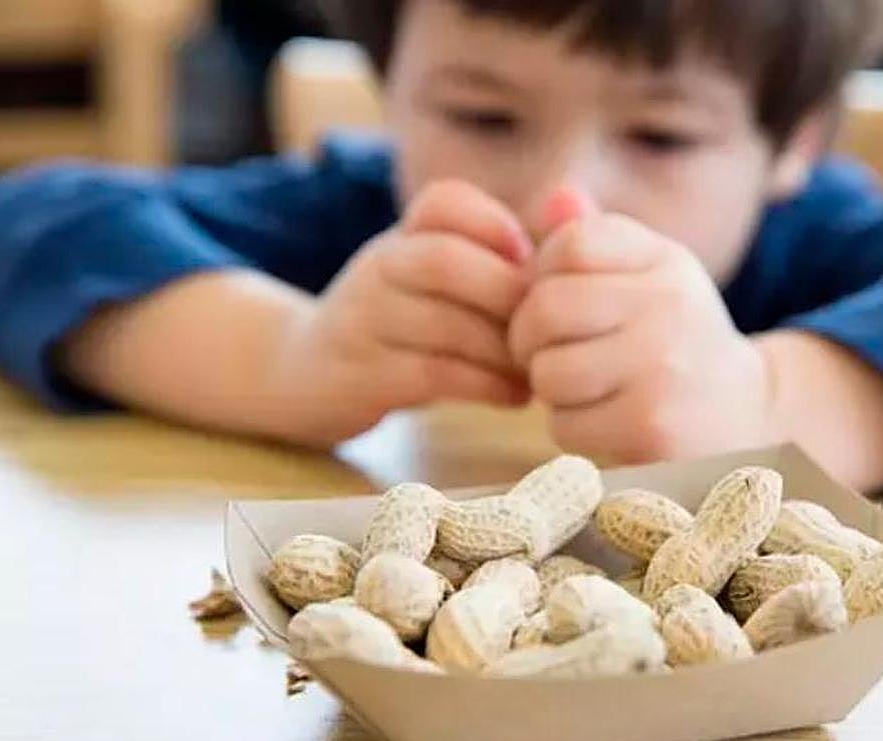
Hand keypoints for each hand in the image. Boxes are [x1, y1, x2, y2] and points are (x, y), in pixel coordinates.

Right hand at [275, 180, 533, 444]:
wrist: (306, 373)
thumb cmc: (400, 324)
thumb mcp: (431, 277)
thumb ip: (495, 257)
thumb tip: (576, 227)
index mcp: (402, 236)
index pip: (443, 201)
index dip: (495, 225)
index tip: (529, 262)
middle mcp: (379, 269)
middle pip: (443, 261)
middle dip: (507, 295)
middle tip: (549, 328)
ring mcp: (364, 321)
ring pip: (443, 324)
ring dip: (505, 350)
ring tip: (540, 369)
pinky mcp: (362, 375)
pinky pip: (433, 373)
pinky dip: (486, 385)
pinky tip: (515, 396)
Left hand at [509, 192, 774, 461]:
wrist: (748, 415)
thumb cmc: (677, 340)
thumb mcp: (651, 275)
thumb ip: (597, 238)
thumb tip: (555, 198)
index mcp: (665, 260)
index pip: (571, 243)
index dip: (543, 274)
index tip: (559, 301)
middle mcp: (669, 306)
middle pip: (546, 308)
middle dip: (530, 338)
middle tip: (548, 352)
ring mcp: (662, 369)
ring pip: (548, 372)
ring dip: (551, 388)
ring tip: (584, 387)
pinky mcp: (651, 427)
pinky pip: (565, 424)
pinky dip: (573, 429)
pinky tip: (605, 421)